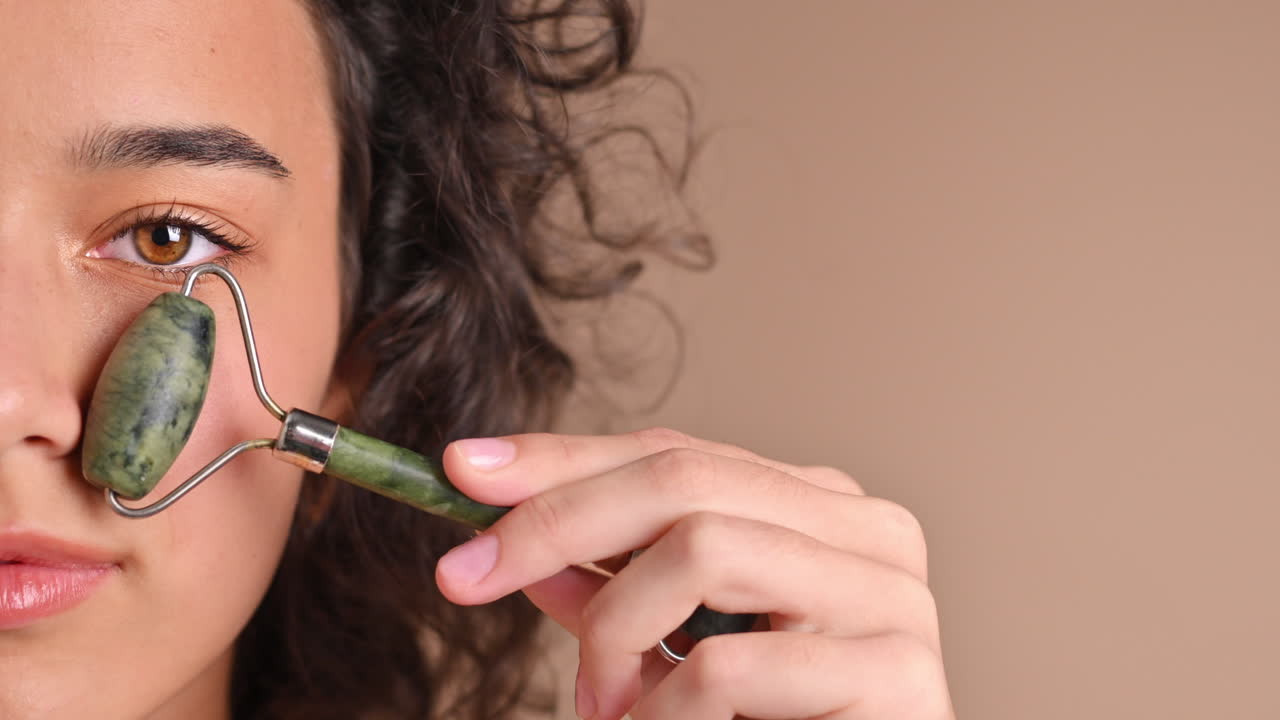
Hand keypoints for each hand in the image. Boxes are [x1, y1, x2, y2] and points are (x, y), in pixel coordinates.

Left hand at [436, 428, 952, 719]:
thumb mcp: (671, 649)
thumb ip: (614, 593)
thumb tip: (521, 547)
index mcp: (820, 507)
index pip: (676, 452)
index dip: (562, 457)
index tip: (463, 471)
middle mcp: (867, 530)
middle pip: (684, 477)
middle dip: (556, 518)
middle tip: (468, 573)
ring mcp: (891, 595)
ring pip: (704, 548)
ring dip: (615, 631)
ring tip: (600, 705)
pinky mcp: (895, 673)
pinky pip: (728, 666)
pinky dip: (663, 708)